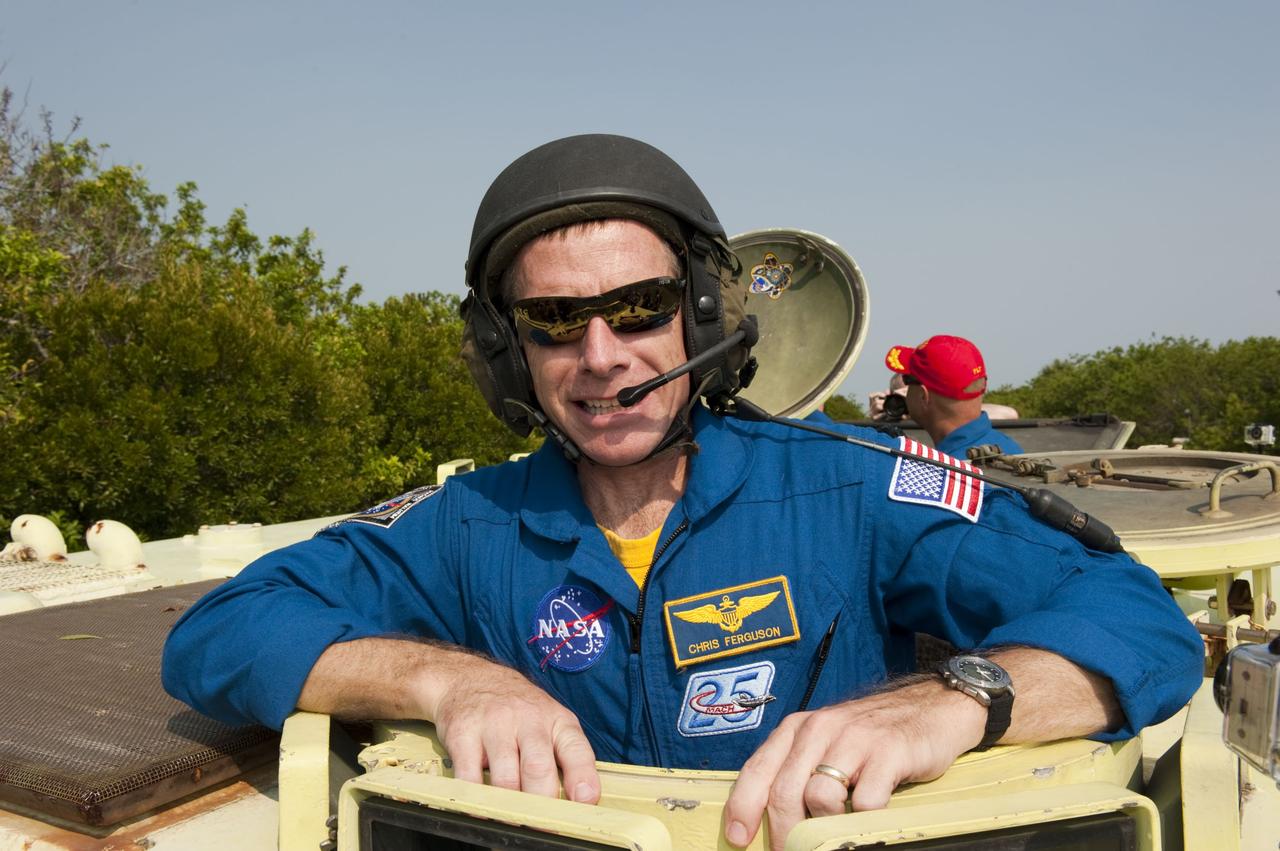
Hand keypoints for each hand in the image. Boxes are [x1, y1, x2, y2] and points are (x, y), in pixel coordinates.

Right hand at [428, 659, 600, 803]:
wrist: (469, 680)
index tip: (585, 801)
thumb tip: (577, 803)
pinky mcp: (463, 733)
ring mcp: (494, 725)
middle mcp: (528, 719)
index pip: (576, 749)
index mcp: (556, 721)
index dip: (583, 778)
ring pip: (505, 778)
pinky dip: (477, 800)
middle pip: (538, 768)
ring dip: (510, 807)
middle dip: (542, 803)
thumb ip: (563, 757)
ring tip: (514, 820)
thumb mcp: (548, 722)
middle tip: (543, 825)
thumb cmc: (517, 710)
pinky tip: (482, 807)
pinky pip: (469, 777)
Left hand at [722, 680, 983, 849]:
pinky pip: (866, 800)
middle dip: (784, 833)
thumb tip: (772, 819)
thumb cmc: (871, 736)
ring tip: (833, 835)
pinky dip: (863, 820)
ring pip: (819, 796)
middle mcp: (820, 728)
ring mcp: (855, 738)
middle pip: (785, 791)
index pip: (758, 769)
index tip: (740, 838)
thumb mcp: (827, 743)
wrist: (930, 706)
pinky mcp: (890, 751)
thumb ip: (798, 771)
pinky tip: (867, 820)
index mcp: (798, 728)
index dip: (743, 807)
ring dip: (822, 827)